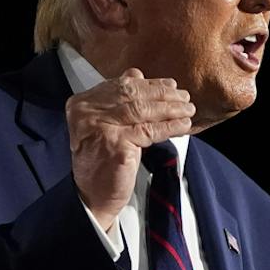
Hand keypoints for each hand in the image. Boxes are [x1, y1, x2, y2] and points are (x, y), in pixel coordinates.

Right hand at [66, 68, 195, 233]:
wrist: (92, 195)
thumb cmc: (99, 161)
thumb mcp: (103, 123)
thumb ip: (116, 99)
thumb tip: (135, 74)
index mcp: (81, 104)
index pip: (120, 86)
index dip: (149, 85)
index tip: (170, 85)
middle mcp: (87, 113)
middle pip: (133, 97)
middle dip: (163, 95)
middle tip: (184, 97)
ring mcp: (100, 128)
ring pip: (143, 111)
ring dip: (171, 109)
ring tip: (188, 109)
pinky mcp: (117, 145)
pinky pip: (150, 131)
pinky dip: (170, 126)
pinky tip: (183, 125)